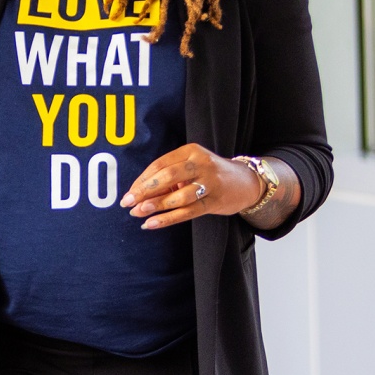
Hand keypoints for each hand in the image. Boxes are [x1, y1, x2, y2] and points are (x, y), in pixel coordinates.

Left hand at [120, 144, 260, 228]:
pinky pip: (187, 212)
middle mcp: (201, 164)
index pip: (160, 164)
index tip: (129, 192)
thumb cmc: (210, 174)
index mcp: (191, 151)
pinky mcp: (214, 202)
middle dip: (144, 190)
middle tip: (128, 202)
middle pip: (168, 176)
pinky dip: (167, 219)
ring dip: (155, 205)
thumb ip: (169, 177)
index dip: (142, 179)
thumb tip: (139, 194)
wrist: (245, 182)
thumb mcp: (191, 166)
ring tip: (138, 213)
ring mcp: (210, 183)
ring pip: (178, 196)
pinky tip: (152, 224)